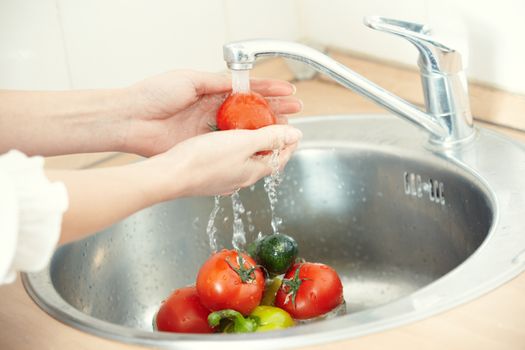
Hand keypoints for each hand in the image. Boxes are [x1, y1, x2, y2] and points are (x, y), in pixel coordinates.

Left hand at [121, 70, 301, 156]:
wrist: (132, 119)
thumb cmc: (155, 94)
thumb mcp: (190, 80)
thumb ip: (216, 82)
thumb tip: (239, 83)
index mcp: (211, 91)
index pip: (247, 90)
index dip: (269, 91)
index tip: (288, 93)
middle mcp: (214, 110)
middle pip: (251, 110)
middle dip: (275, 109)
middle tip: (295, 111)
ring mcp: (210, 129)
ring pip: (244, 129)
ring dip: (265, 129)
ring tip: (286, 128)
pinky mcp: (203, 146)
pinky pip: (229, 145)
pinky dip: (246, 145)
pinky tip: (262, 145)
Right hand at [146, 124, 302, 198]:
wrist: (171, 174)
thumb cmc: (204, 159)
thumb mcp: (244, 142)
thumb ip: (271, 137)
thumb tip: (296, 135)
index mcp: (254, 171)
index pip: (281, 158)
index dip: (289, 143)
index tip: (293, 131)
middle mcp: (241, 179)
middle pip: (264, 160)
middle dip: (272, 143)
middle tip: (275, 126)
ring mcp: (225, 179)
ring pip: (246, 161)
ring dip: (253, 146)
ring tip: (252, 130)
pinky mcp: (210, 176)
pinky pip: (229, 161)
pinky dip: (235, 149)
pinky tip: (226, 141)